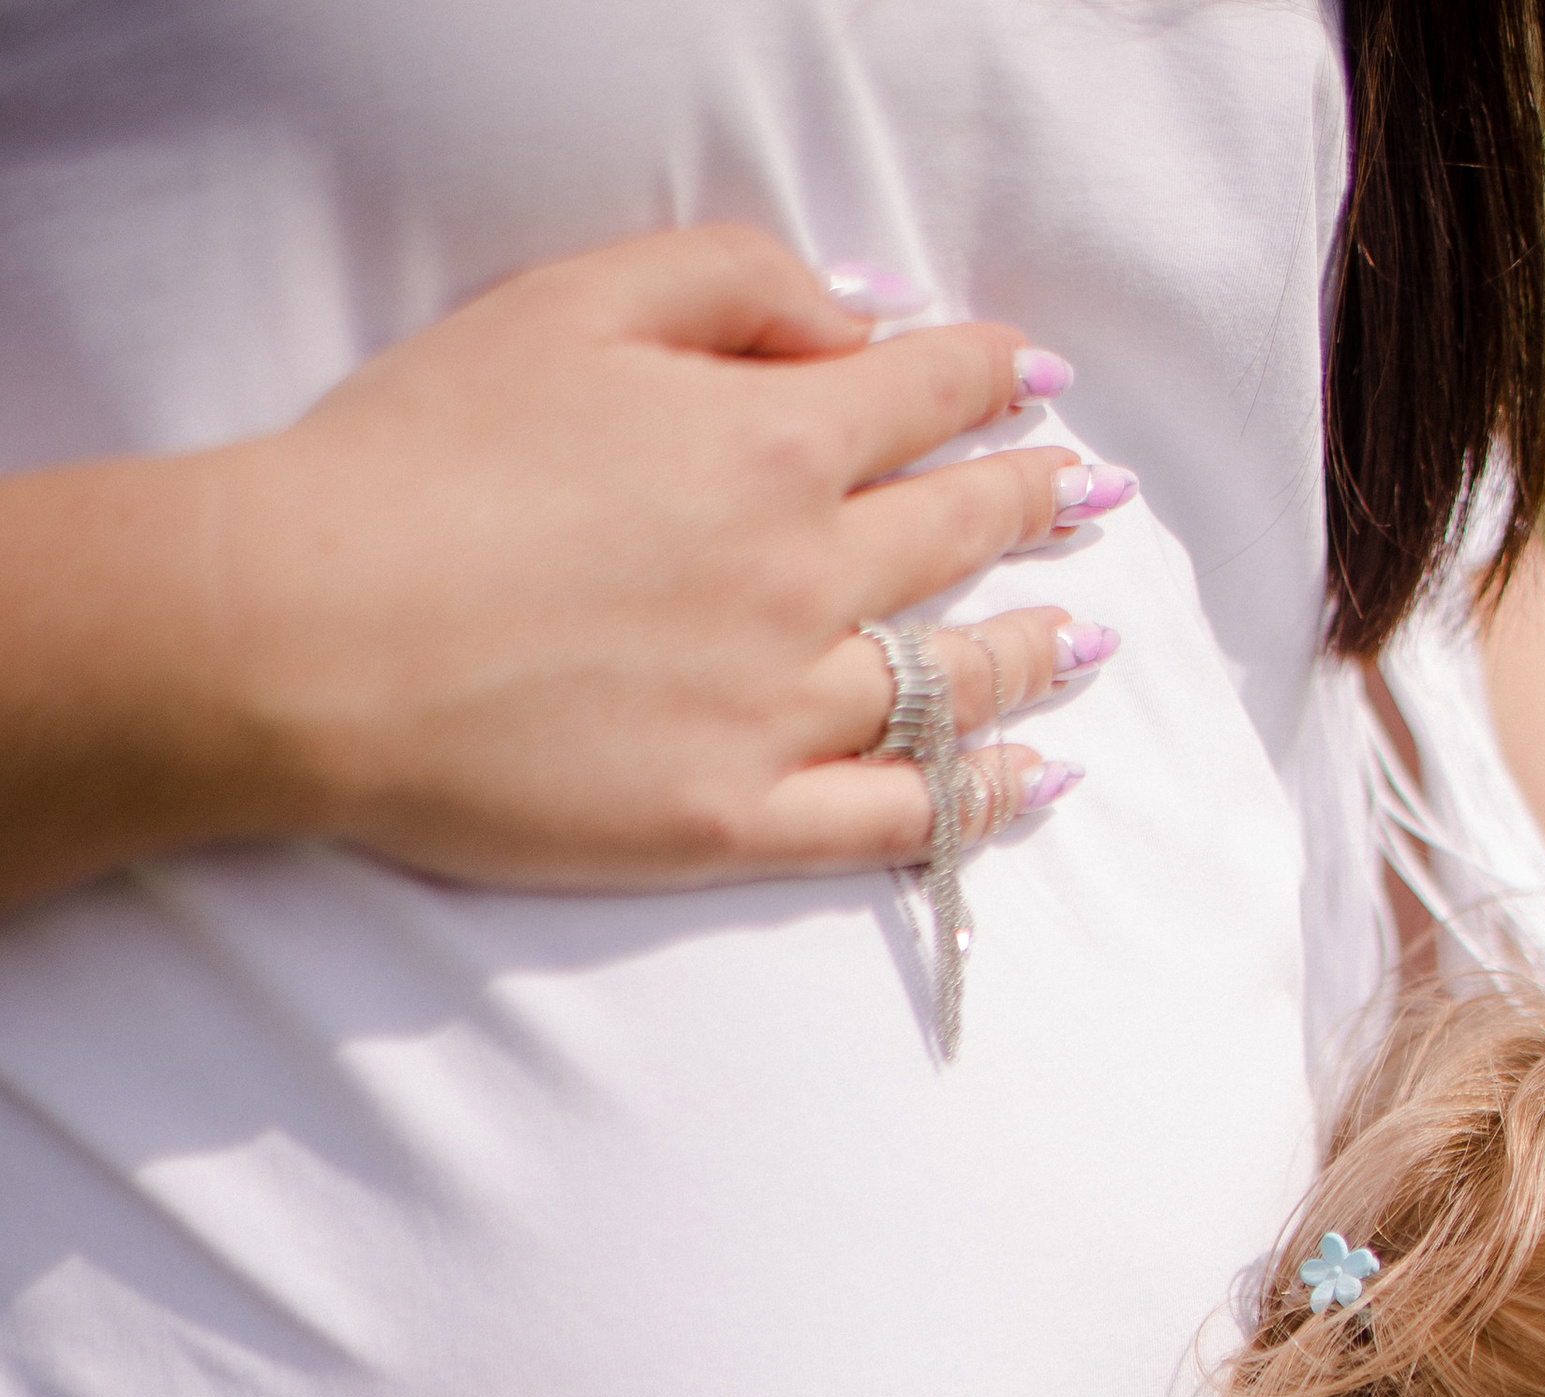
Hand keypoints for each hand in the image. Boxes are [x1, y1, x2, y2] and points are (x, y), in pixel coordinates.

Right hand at [5, 228, 1119, 910]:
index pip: (927, 392)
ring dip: (1038, 648)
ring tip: (1089, 636)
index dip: (993, 377)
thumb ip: (733, 286)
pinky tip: (1042, 777)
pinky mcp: (738, 821)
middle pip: (962, 531)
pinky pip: (906, 817)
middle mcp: (804, 575)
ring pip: (957, 678)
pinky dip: (991, 796)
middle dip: (1037, 503)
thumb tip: (857, 320)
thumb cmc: (418, 456)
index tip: (1034, 381)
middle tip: (1086, 500)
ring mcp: (781, 709)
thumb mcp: (570, 301)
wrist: (313, 635)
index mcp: (770, 438)